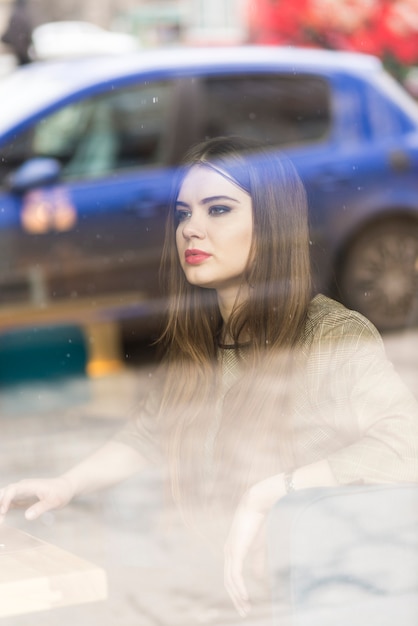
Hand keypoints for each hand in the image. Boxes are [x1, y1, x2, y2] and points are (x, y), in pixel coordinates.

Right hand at [0, 477, 74, 522]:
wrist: (65, 487)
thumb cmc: (60, 493)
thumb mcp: (54, 502)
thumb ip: (41, 508)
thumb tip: (27, 517)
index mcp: (30, 485)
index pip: (13, 489)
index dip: (6, 499)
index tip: (3, 511)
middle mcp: (23, 487)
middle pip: (5, 491)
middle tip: (0, 518)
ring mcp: (21, 492)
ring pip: (4, 496)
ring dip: (0, 505)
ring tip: (0, 520)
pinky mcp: (21, 498)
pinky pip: (8, 502)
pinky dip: (3, 509)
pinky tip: (2, 518)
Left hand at [224, 492, 265, 616]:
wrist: (256, 506)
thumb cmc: (257, 523)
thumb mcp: (258, 547)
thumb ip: (256, 562)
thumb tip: (257, 578)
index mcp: (232, 552)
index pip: (231, 577)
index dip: (237, 592)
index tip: (245, 605)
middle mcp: (228, 553)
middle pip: (228, 582)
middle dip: (236, 599)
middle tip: (245, 613)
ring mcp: (230, 552)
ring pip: (230, 580)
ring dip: (237, 596)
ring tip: (246, 608)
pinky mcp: (235, 550)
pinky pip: (235, 574)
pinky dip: (239, 587)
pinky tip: (244, 596)